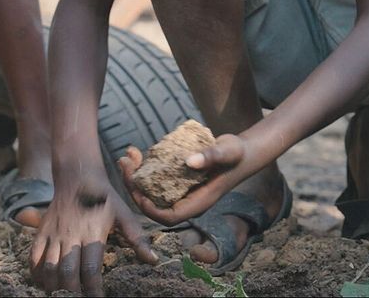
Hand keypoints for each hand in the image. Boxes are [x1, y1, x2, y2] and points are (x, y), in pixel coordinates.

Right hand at [31, 176, 156, 295]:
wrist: (78, 178)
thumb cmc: (104, 199)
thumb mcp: (125, 215)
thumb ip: (138, 239)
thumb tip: (153, 260)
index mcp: (93, 232)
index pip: (91, 268)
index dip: (93, 289)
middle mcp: (71, 234)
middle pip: (67, 271)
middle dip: (72, 291)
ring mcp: (54, 234)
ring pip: (49, 267)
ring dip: (54, 286)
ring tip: (62, 295)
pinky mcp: (42, 232)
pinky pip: (34, 258)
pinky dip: (37, 274)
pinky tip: (45, 282)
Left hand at [119, 133, 258, 225]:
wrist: (243, 151)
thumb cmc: (238, 153)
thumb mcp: (227, 152)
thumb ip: (211, 156)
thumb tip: (188, 162)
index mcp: (198, 203)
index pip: (168, 217)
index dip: (149, 209)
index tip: (138, 191)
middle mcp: (187, 200)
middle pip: (153, 204)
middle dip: (135, 187)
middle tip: (125, 164)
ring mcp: (181, 190)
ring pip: (151, 191)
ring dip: (135, 176)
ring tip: (128, 155)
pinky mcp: (178, 179)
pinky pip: (155, 179)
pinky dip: (144, 168)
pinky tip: (139, 152)